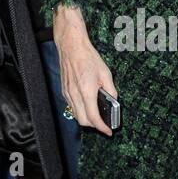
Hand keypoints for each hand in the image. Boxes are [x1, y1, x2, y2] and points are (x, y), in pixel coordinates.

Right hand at [53, 5, 116, 135]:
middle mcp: (75, 95)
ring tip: (97, 117)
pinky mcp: (64, 91)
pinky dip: (80, 112)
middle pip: (84, 121)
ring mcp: (68, 94)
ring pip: (76, 116)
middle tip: (104, 124)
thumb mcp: (106, 73)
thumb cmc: (88, 57)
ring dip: (87, 120)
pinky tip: (87, 106)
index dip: (102, 127)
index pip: (94, 117)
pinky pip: (72, 107)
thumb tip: (113, 101)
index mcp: (87, 91)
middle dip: (94, 126)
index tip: (108, 131)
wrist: (71, 47)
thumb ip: (110, 90)